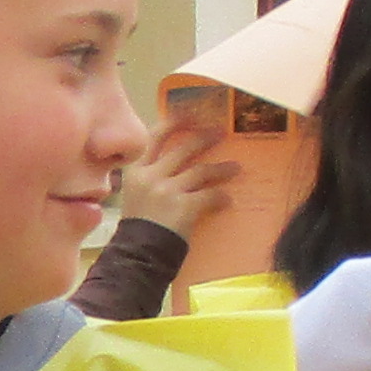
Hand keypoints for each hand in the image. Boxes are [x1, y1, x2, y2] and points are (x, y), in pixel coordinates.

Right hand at [109, 104, 242, 238]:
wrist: (136, 256)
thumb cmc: (136, 230)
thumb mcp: (134, 197)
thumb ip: (149, 179)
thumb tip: (174, 168)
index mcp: (135, 171)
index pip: (155, 137)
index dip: (174, 123)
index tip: (190, 114)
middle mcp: (150, 176)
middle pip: (183, 148)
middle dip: (204, 138)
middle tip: (220, 133)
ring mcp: (167, 190)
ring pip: (201, 171)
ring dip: (222, 168)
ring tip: (236, 168)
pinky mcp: (183, 206)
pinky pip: (210, 196)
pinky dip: (221, 197)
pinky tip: (228, 200)